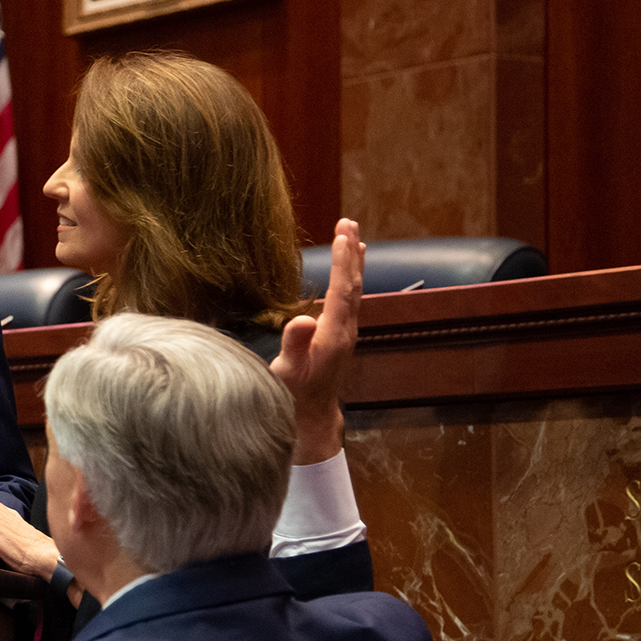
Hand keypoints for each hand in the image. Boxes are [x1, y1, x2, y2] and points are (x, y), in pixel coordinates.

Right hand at [272, 217, 364, 464]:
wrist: (310, 418)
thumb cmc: (293, 396)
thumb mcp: (287, 373)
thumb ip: (294, 346)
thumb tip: (304, 318)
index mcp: (332, 335)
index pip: (341, 291)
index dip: (342, 262)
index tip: (342, 234)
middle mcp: (345, 331)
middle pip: (353, 284)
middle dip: (351, 252)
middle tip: (349, 222)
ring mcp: (345, 334)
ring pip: (354, 290)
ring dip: (353, 262)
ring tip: (353, 236)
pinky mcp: (340, 336)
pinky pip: (349, 300)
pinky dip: (349, 278)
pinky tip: (348, 272)